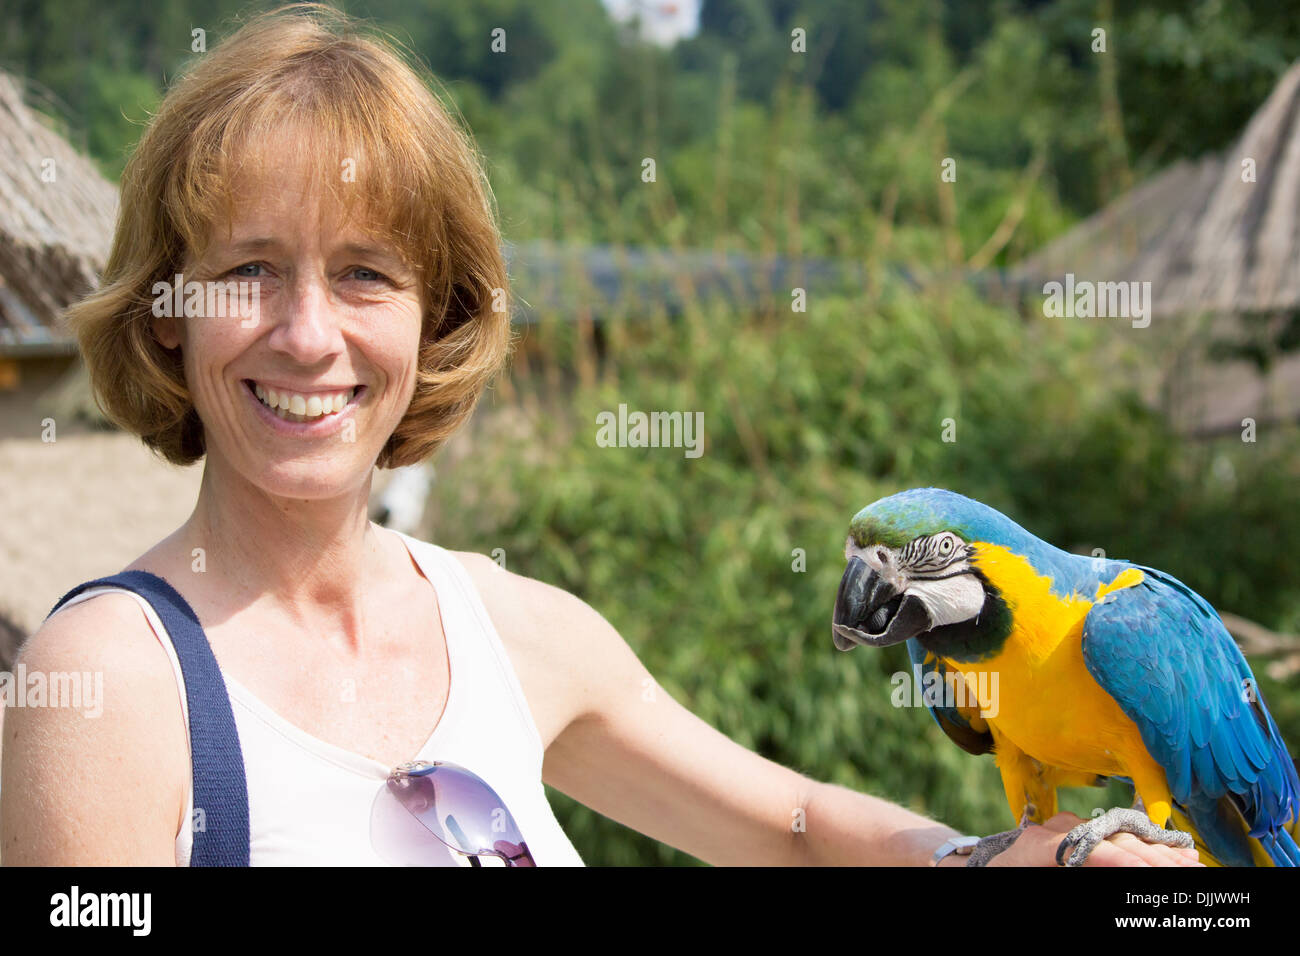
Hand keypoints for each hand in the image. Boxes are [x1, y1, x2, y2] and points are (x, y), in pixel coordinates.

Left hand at [983, 812, 1204, 866]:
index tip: (1149, 871)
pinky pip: (1115, 835)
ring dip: (1158, 851)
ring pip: (1118, 835)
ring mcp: (1067, 826)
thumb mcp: (1035, 878)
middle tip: (1189, 871)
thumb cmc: (1013, 874)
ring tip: (1192, 864)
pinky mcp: (1077, 829)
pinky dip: (1146, 846)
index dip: (1118, 859)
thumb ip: (1072, 870)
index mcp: (1037, 847)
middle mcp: (1055, 830)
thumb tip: (1116, 863)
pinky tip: (1176, 854)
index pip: (1085, 849)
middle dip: (1150, 857)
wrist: (993, 867)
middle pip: (1109, 839)